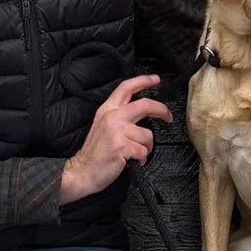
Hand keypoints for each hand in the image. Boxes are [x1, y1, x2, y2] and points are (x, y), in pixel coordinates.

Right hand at [60, 73, 171, 204]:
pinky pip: (143, 151)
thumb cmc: (95, 151)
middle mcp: (113, 116)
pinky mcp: (122, 146)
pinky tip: (133, 161)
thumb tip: (140, 113)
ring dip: (147, 147)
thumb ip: (118, 115)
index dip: (143, 81)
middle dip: (161, 110)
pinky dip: (142, 159)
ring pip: (147, 135)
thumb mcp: (103, 124)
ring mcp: (118, 130)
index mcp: (107, 109)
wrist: (82, 170)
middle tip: (168, 116)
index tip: (156, 79)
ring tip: (137, 153)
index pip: (126, 87)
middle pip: (144, 104)